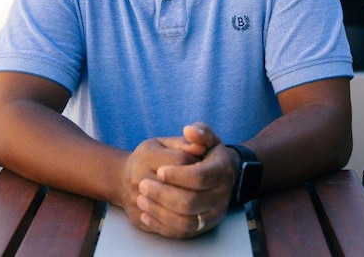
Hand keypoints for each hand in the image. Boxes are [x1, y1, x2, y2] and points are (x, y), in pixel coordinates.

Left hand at [135, 123, 236, 237]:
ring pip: (185, 221)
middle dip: (163, 194)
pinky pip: (181, 233)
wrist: (213, 176)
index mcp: (222, 170)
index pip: (200, 177)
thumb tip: (189, 131)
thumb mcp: (206, 137)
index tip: (159, 170)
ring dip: (160, 211)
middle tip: (142, 185)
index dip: (177, 175)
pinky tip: (146, 214)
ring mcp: (212, 214)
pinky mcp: (202, 228)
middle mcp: (221, 195)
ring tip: (141, 199)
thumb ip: (199, 132)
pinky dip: (161, 225)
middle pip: (191, 202)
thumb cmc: (204, 154)